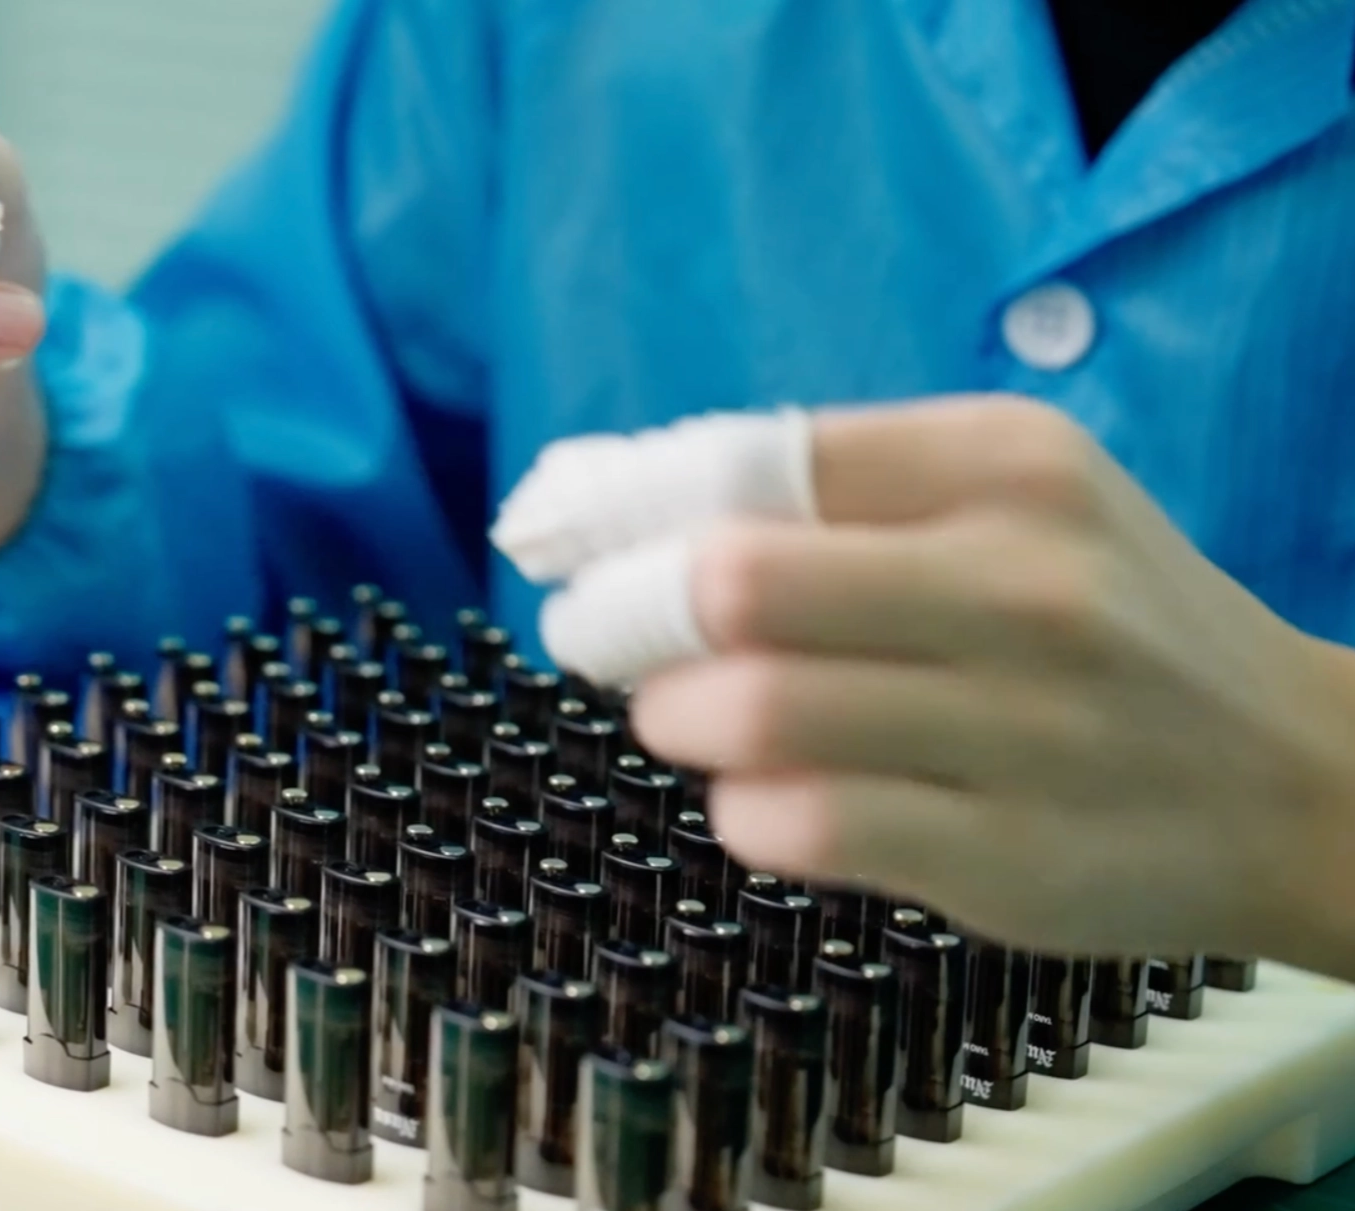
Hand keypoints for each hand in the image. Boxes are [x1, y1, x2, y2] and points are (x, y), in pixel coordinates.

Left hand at [518, 396, 1354, 969]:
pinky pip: (796, 826)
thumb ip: (828, 489)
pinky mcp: (1007, 856)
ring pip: (749, 712)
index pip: (746, 460)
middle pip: (732, 581)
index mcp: (1003, 466)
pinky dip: (740, 809)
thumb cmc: (1108, 622)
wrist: (1297, 778)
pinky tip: (762, 795)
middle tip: (602, 638)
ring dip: (674, 716)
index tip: (557, 541)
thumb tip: (606, 494)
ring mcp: (1021, 728)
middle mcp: (1021, 582)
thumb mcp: (1009, 501)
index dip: (618, 507)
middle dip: (623, 617)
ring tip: (688, 715)